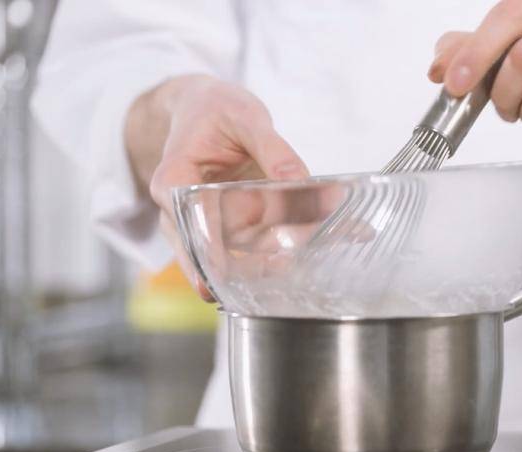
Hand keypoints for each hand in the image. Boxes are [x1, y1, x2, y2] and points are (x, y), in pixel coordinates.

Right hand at [125, 75, 309, 299]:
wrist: (204, 109)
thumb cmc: (214, 110)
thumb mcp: (244, 117)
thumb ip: (272, 148)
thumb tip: (298, 179)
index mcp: (175, 183)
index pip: (191, 223)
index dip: (212, 252)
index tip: (230, 273)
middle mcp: (186, 214)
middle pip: (219, 248)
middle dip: (258, 259)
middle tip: (294, 257)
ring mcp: (212, 225)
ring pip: (245, 252)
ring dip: (285, 253)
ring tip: (326, 243)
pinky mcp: (236, 228)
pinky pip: (266, 242)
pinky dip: (302, 240)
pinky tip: (347, 234)